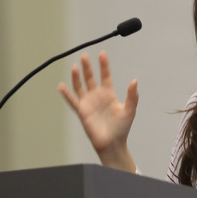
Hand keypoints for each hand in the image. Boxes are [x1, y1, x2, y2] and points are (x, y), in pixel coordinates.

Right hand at [58, 51, 138, 170]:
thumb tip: (135, 81)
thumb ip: (132, 96)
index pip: (105, 76)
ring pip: (80, 86)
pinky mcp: (82, 112)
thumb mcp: (130, 110)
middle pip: (91, 78)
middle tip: (84, 55)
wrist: (112, 143)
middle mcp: (97, 96)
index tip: (102, 54)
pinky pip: (72, 101)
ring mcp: (88, 103)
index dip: (104, 65)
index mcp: (109, 94)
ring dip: (77, 77)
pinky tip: (61, 86)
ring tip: (75, 66)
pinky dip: (66, 94)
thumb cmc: (122, 128)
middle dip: (88, 67)